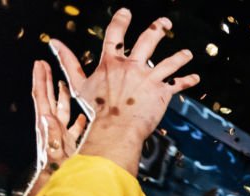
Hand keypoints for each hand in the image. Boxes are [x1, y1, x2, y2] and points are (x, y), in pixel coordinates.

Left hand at [32, 61, 86, 175]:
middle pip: (50, 99)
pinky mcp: (70, 143)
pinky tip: (83, 115)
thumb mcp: (54, 152)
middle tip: (47, 66)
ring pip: (62, 110)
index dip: (41, 80)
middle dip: (48, 82)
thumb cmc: (58, 171)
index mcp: (48, 126)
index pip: (42, 98)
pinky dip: (78, 118)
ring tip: (64, 83)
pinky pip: (74, 127)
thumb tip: (46, 116)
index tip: (40, 64)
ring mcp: (61, 134)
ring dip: (63, 96)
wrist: (60, 183)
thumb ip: (51, 135)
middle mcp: (53, 127)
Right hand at [49, 9, 199, 174]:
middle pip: (148, 40)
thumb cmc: (95, 110)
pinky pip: (178, 84)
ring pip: (169, 62)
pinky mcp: (162, 93)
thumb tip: (53, 42)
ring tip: (187, 53)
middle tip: (165, 22)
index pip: (115, 34)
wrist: (115, 129)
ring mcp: (149, 78)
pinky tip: (196, 78)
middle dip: (158, 29)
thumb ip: (68, 61)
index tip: (126, 12)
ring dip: (180, 56)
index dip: (121, 21)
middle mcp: (132, 66)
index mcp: (111, 62)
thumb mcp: (79, 83)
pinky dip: (188, 81)